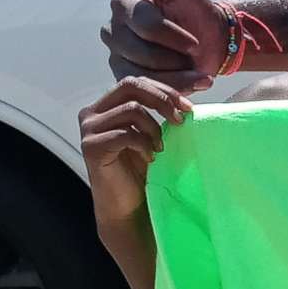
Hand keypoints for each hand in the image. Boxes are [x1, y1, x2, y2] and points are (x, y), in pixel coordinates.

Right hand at [79, 76, 192, 227]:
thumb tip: (199, 81)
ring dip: (154, 128)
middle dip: (162, 98)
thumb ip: (162, 109)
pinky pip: (125, 133)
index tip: (189, 106)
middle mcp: (92, 113)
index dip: (165, 89)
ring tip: (160, 148)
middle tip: (181, 119)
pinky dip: (144, 144)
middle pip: (130, 85)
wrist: (128, 207)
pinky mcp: (91, 147)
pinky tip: (150, 158)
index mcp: (105, 106)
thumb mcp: (154, 133)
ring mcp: (89, 129)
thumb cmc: (141, 171)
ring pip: (131, 108)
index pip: (136, 82)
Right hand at [102, 0, 225, 90]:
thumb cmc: (196, 12)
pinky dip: (172, 89)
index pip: (147, 25)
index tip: (195, 40)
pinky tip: (190, 82)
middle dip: (176, 58)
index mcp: (122, 4)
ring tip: (194, 70)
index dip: (175, 36)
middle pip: (143, 53)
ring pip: (144, 74)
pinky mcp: (125, 78)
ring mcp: (116, 56)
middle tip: (194, 55)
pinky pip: (145, 90)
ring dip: (177, 76)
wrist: (212, 42)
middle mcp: (113, 30)